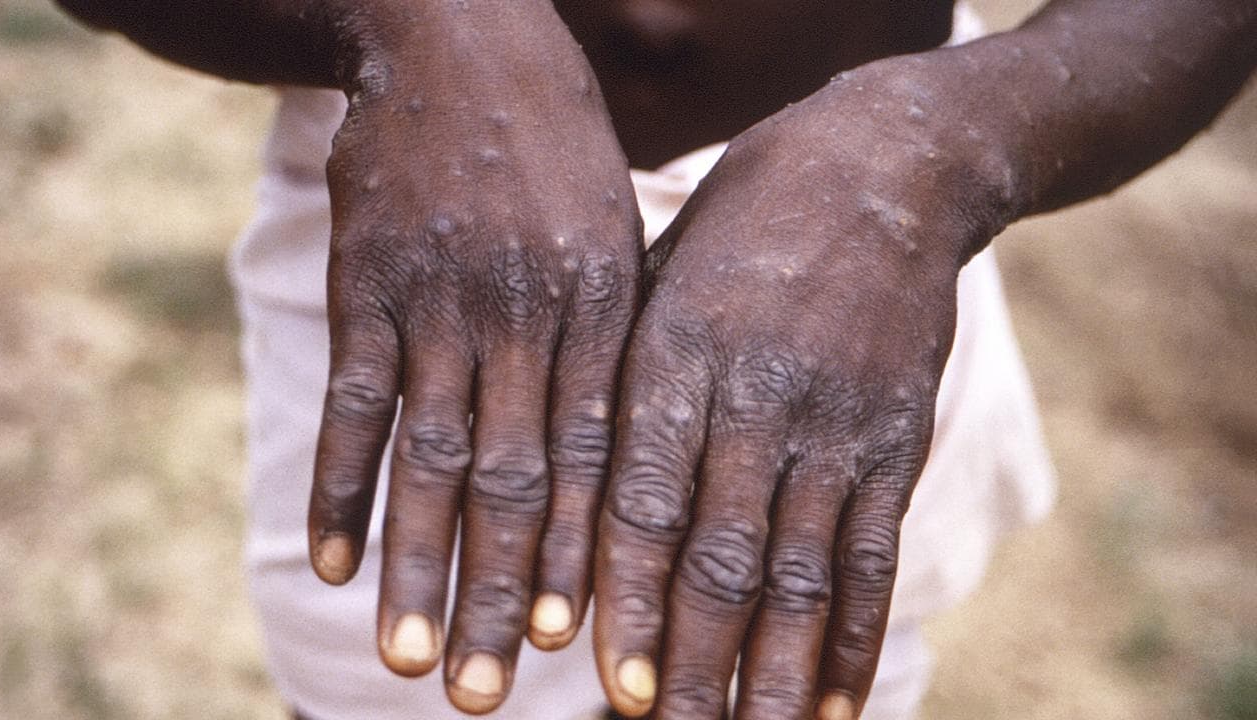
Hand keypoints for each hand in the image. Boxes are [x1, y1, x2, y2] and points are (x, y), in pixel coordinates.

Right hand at [304, 4, 640, 712]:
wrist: (464, 42)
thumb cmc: (558, 153)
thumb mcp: (617, 235)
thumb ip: (616, 343)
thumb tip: (625, 464)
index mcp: (603, 310)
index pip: (596, 458)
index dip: (585, 558)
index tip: (578, 648)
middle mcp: (525, 316)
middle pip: (515, 480)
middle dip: (502, 593)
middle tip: (490, 695)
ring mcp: (440, 301)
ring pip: (429, 457)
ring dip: (417, 566)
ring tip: (410, 660)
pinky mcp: (367, 284)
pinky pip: (352, 401)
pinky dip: (339, 485)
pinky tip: (330, 562)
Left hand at [593, 58, 1009, 718]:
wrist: (882, 168)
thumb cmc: (738, 228)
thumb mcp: (656, 277)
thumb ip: (619, 383)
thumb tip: (566, 508)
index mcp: (676, 356)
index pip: (643, 503)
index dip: (627, 603)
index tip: (609, 688)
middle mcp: (756, 398)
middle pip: (720, 559)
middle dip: (690, 667)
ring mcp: (835, 423)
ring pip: (800, 576)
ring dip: (771, 677)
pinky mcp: (896, 438)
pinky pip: (875, 557)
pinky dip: (857, 641)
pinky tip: (836, 708)